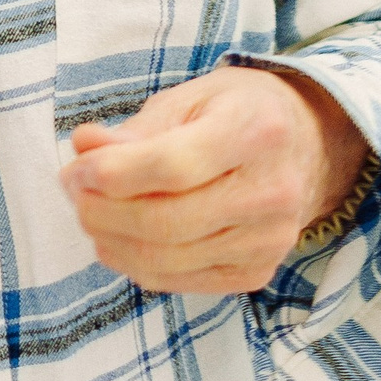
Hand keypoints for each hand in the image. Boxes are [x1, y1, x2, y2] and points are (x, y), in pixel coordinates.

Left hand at [60, 66, 369, 296]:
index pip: (172, 166)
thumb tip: (84, 148)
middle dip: (101, 212)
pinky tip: (118, 239)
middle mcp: (271, 192)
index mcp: (256, 131)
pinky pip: (178, 281)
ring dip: (110, 240)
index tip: (77, 168)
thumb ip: (136, 130)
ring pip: (166, 259)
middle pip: (165, 222)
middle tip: (75, 192)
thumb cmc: (236, 114)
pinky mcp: (256, 272)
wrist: (306, 149)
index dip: (112, 173)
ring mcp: (268, 240)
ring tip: (90, 213)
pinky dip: (134, 264)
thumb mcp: (189, 100)